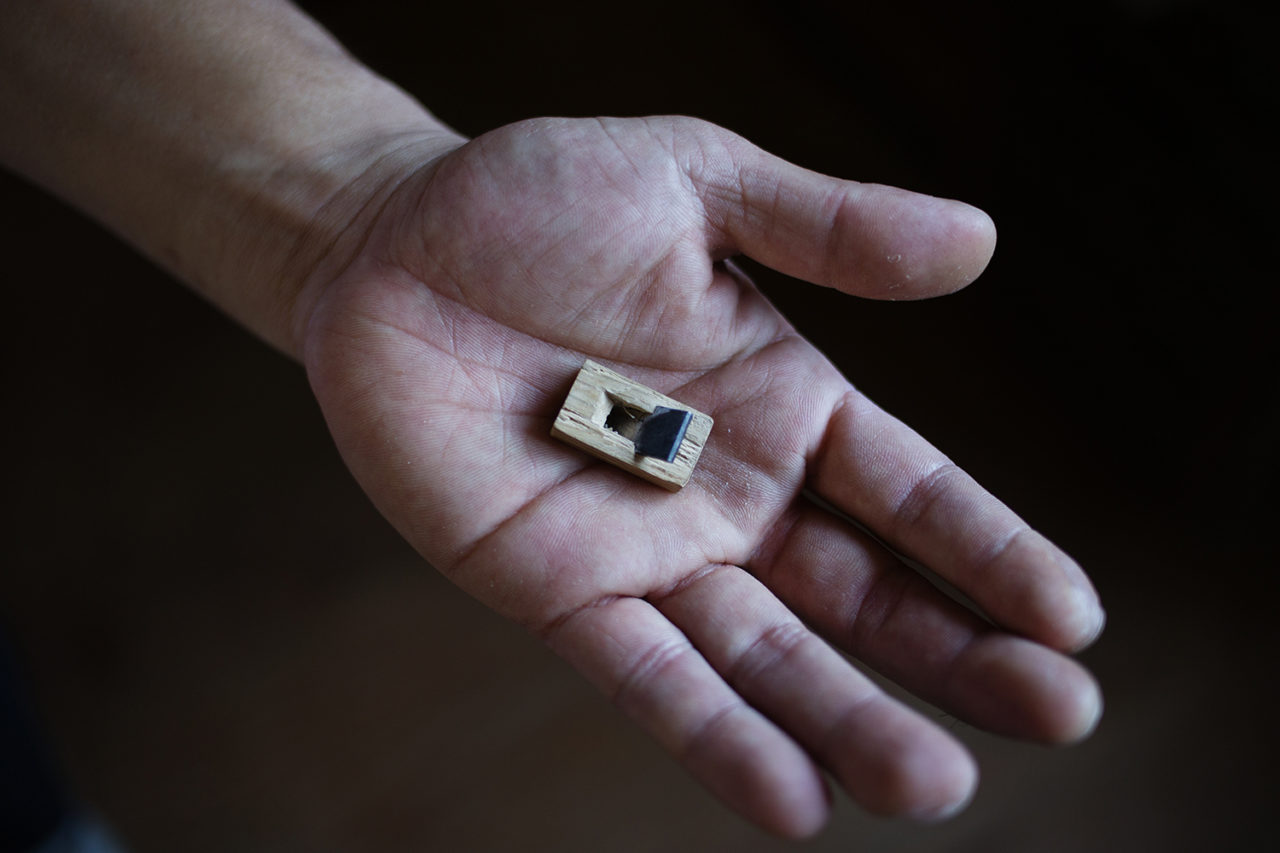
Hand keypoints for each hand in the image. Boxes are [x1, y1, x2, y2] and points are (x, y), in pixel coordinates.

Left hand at [300, 116, 1103, 836]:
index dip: (990, 550)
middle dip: (955, 654)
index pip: (910, 490)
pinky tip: (793, 800)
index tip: (1075, 621)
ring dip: (846, 720)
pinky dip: (715, 734)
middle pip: (861, 591)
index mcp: (782, 398)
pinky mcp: (557, 589)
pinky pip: (646, 674)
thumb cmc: (534, 201)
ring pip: (764, 655)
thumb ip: (829, 227)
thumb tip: (980, 241)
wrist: (384, 248)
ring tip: (935, 785)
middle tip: (1055, 716)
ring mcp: (647, 549)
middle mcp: (731, 489)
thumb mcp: (695, 185)